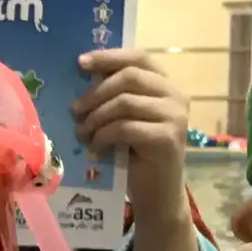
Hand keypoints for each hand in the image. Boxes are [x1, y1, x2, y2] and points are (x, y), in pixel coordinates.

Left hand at [76, 49, 191, 224]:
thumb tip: (81, 77)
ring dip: (96, 117)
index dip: (108, 56)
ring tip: (82, 132)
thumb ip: (114, 96)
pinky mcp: (168, 138)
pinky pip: (126, 128)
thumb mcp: (124, 118)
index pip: (138, 57)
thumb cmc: (136, 154)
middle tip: (75, 110)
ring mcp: (176, 116)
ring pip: (125, 102)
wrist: (156, 194)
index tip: (81, 62)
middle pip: (129, 77)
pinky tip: (95, 148)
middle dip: (96, 92)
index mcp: (165, 84)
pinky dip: (104, 136)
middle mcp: (176, 95)